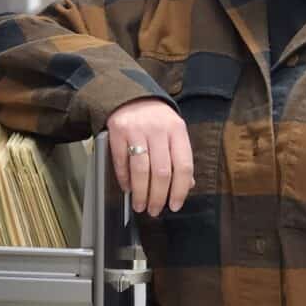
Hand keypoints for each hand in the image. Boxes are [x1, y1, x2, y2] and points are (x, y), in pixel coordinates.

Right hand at [106, 98, 193, 216]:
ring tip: (140, 205)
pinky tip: (128, 188)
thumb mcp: (174, 132)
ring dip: (141, 193)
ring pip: (141, 170)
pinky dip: (124, 179)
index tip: (175, 205)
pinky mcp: (118, 131)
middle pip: (162, 172)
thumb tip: (187, 185)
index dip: (180, 190)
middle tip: (155, 211)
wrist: (130, 95)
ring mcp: (137, 129)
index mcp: (177, 130)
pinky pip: (122, 161)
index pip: (184, 165)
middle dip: (158, 197)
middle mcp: (159, 129)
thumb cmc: (156, 119)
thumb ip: (180, 157)